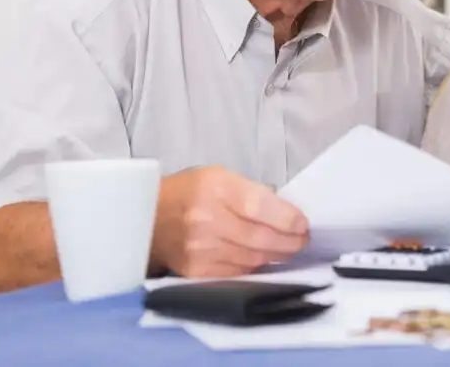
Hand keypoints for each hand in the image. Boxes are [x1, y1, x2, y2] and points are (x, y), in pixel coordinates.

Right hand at [150, 166, 308, 277]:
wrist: (146, 218)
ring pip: (252, 258)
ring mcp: (199, 249)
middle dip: (289, 242)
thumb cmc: (189, 192)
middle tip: (302, 240)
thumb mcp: (220, 177)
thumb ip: (252, 193)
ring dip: (276, 256)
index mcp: (214, 187)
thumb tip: (286, 213)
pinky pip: (237, 272)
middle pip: (259, 238)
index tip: (303, 224)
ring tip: (288, 249)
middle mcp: (205, 219)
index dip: (286, 219)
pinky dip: (255, 266)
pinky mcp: (196, 271)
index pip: (258, 207)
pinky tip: (263, 259)